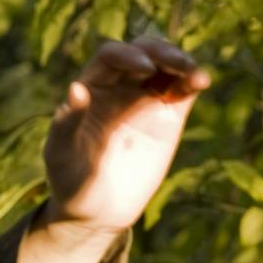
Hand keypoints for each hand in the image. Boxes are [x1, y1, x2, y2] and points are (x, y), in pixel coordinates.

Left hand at [42, 35, 210, 235]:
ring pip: (166, 65)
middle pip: (143, 51)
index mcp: (90, 88)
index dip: (127, 54)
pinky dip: (193, 80)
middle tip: (175, 63)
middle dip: (160, 51)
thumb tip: (76, 88)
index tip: (143, 68)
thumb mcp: (61, 155)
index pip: (110, 56)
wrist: (97, 211)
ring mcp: (145, 99)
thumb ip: (67, 124)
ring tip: (192, 73)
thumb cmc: (70, 182)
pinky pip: (183, 89)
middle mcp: (118, 87)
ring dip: (181, 60)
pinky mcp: (168, 116)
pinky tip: (200, 81)